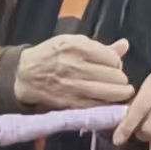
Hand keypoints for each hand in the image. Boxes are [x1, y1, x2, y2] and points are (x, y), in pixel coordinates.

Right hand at [16, 36, 134, 110]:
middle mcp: (76, 67)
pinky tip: (107, 102)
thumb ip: (101, 47)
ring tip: (120, 92)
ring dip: (118, 94)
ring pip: (109, 93)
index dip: (117, 63)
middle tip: (119, 82)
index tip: (114, 66)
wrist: (25, 75)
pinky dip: (106, 105)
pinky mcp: (69, 103)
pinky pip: (96, 106)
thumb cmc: (52, 56)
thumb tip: (125, 45)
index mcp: (78, 47)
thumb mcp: (74, 43)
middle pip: (115, 77)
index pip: (113, 59)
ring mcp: (73, 87)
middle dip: (121, 80)